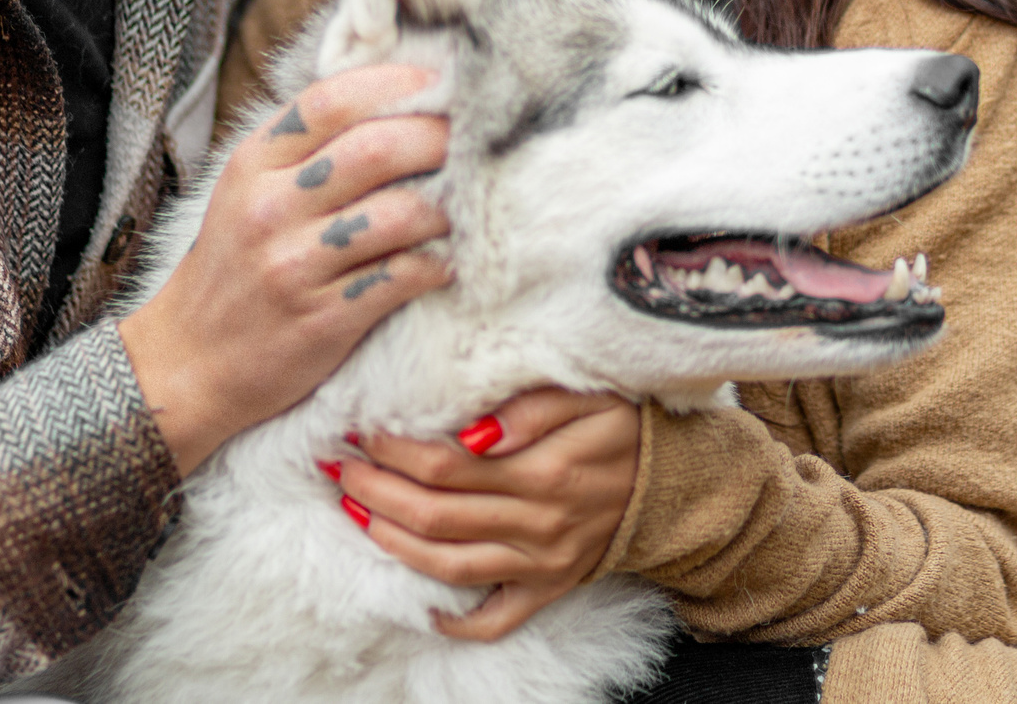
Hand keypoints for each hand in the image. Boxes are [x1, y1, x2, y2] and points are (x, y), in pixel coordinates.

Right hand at [119, 63, 451, 474]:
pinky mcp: (323, 318)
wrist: (188, 362)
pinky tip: (448, 260)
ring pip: (400, 214)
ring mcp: (296, 265)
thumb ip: (306, 147)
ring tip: (464, 205)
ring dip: (448, 206)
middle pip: (377, 150)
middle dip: (439, 138)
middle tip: (474, 142)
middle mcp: (271, 208)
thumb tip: (395, 98)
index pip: (331, 101)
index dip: (397, 85)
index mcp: (254, 164)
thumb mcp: (248, 191)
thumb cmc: (234, 266)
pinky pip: (403, 276)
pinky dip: (438, 264)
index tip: (440, 84)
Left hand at [336, 388, 643, 640]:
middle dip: (376, 491)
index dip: (395, 449)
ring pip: (447, 565)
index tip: (364, 428)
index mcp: (545, 470)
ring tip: (356, 514)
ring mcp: (540, 563)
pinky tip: (419, 606)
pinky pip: (494, 618)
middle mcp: (538, 523)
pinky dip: (454, 621)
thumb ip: (535, 406)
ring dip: (391, 541)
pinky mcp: (547, 588)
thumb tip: (475, 431)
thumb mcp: (593, 396)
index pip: (446, 464)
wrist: (677, 485)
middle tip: (340, 467)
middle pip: (434, 514)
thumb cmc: (625, 427)